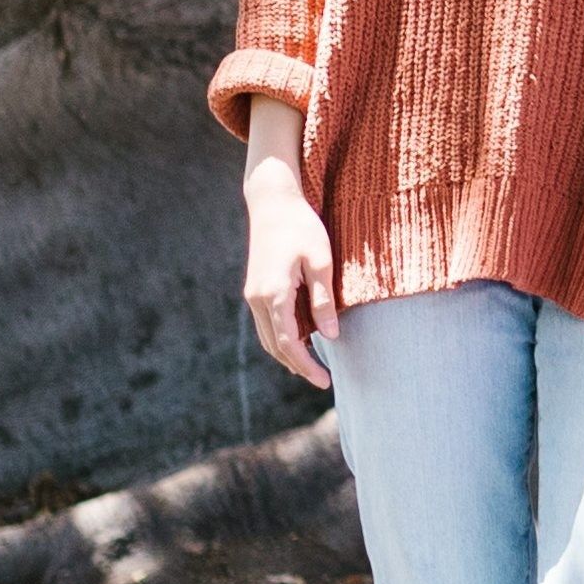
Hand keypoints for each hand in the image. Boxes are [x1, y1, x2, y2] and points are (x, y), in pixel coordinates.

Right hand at [237, 143, 344, 386]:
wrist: (272, 201)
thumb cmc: (302, 226)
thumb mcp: (321, 261)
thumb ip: (324, 300)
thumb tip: (331, 335)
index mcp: (275, 294)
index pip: (290, 344)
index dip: (307, 366)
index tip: (325, 382)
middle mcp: (258, 298)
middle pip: (275, 346)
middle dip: (298, 365)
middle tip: (322, 379)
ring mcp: (252, 294)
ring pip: (268, 337)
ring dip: (288, 354)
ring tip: (312, 365)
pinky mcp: (254, 288)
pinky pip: (266, 323)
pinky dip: (281, 337)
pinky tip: (301, 340)